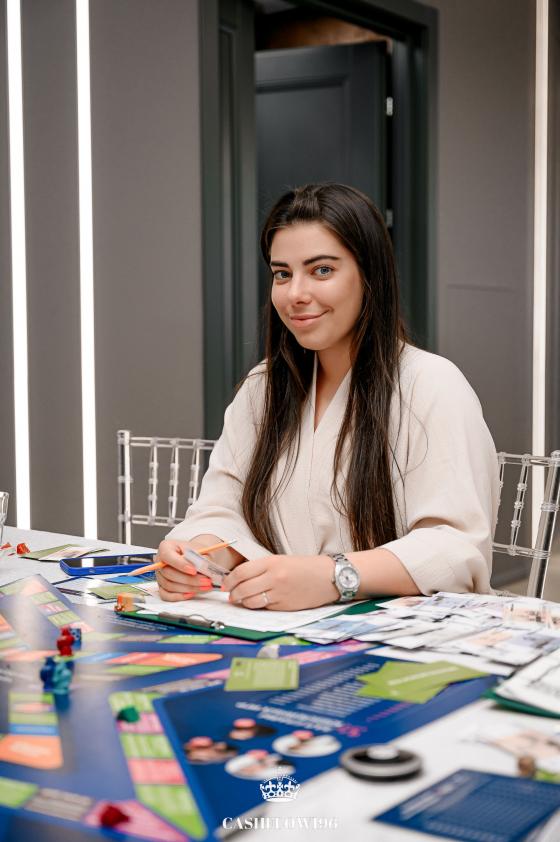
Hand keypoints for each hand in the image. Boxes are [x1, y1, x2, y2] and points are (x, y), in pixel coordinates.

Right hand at [155, 539, 213, 601]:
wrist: (196, 558)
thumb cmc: (195, 552)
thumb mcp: (200, 550)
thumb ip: (200, 558)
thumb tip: (202, 567)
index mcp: (166, 547)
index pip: (168, 556)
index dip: (180, 564)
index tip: (194, 571)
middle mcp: (159, 562)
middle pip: (169, 573)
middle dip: (189, 579)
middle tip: (206, 581)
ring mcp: (160, 575)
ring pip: (170, 585)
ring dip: (189, 588)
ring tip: (205, 586)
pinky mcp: (162, 587)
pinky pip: (166, 595)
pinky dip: (179, 596)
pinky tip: (192, 593)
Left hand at [222, 554, 338, 610]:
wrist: (330, 577)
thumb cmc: (306, 567)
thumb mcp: (282, 560)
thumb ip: (262, 569)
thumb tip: (242, 579)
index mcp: (271, 562)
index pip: (241, 572)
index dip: (229, 581)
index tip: (225, 585)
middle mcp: (273, 577)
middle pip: (242, 589)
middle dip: (233, 595)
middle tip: (231, 596)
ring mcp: (279, 593)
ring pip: (251, 602)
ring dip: (243, 603)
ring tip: (243, 601)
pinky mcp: (285, 606)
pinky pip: (265, 608)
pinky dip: (259, 607)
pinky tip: (260, 603)